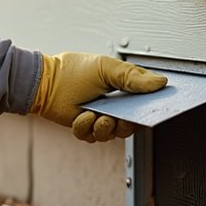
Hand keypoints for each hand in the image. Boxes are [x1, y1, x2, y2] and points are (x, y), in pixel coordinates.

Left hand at [29, 52, 166, 141]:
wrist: (46, 82)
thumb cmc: (74, 70)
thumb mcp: (107, 68)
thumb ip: (133, 77)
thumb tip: (160, 82)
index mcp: (123, 89)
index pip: (144, 104)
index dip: (149, 110)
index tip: (149, 111)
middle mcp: (113, 106)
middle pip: (130, 126)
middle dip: (124, 124)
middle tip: (118, 117)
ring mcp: (99, 118)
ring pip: (111, 134)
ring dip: (104, 126)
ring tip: (97, 115)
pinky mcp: (84, 128)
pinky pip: (91, 137)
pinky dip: (85, 127)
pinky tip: (81, 115)